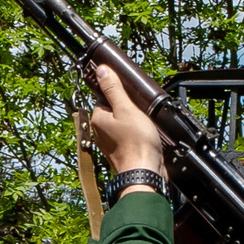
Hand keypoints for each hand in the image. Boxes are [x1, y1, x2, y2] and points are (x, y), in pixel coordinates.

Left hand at [83, 64, 168, 179]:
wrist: (144, 173)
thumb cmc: (136, 143)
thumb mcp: (126, 108)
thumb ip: (113, 89)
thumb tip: (100, 70)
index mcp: (97, 119)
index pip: (105, 97)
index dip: (120, 95)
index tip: (132, 98)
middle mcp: (100, 132)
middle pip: (114, 111)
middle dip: (129, 109)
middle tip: (141, 114)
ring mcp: (109, 144)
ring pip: (122, 124)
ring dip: (134, 123)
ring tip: (144, 127)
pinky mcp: (121, 152)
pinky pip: (127, 137)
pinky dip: (136, 135)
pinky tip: (145, 137)